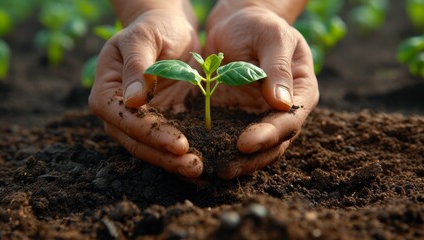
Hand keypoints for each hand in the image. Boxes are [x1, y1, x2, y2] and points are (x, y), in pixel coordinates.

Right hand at [89, 5, 202, 177]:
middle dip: (164, 156)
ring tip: (199, 170)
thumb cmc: (153, 27)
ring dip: (173, 162)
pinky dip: (181, 155)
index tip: (178, 143)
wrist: (170, 29)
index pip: (122, 118)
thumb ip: (138, 66)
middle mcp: (119, 110)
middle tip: (194, 166)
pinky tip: (201, 164)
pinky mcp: (161, 121)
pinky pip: (168, 142)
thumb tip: (133, 102)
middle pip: (136, 141)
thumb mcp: (144, 38)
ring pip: (151, 148)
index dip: (149, 133)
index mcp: (107, 89)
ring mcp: (139, 119)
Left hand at [204, 2, 318, 178]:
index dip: (269, 134)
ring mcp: (259, 115)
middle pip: (273, 142)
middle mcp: (283, 110)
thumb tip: (283, 103)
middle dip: (252, 157)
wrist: (236, 23)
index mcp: (300, 91)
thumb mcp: (272, 37)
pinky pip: (231, 137)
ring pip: (254, 147)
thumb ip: (277, 67)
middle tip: (228, 168)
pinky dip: (221, 148)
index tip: (245, 142)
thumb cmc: (259, 25)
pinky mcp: (237, 116)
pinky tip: (205, 157)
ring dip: (237, 161)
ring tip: (216, 170)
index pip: (289, 121)